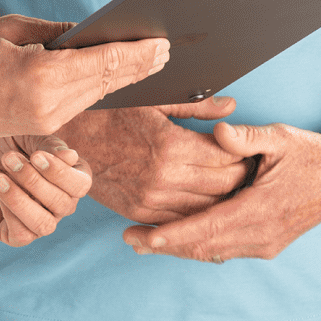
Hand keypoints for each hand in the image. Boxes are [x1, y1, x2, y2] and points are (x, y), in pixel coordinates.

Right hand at [0, 15, 168, 137]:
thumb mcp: (8, 30)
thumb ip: (54, 32)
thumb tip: (88, 32)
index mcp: (39, 76)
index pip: (102, 62)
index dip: (136, 54)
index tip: (161, 43)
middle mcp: (48, 104)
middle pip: (107, 82)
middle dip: (140, 67)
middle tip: (167, 51)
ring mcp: (46, 121)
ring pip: (98, 96)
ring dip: (126, 79)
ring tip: (151, 62)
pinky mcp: (42, 128)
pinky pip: (82, 104)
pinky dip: (103, 89)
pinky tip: (118, 79)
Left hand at [0, 135, 92, 246]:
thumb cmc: (2, 141)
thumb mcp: (26, 136)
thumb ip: (49, 146)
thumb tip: (71, 157)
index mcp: (69, 177)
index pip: (81, 185)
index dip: (61, 173)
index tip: (36, 155)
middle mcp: (58, 202)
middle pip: (63, 205)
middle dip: (33, 181)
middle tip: (8, 158)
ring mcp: (38, 220)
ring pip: (45, 225)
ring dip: (20, 200)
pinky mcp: (13, 233)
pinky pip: (22, 235)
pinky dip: (10, 212)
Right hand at [60, 98, 249, 223]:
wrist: (68, 138)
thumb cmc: (109, 112)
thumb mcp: (153, 100)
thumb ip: (195, 106)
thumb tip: (231, 107)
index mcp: (170, 146)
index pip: (227, 157)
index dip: (245, 154)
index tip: (252, 149)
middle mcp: (163, 178)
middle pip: (223, 186)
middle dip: (242, 177)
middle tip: (251, 169)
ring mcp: (150, 200)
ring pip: (206, 208)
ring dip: (224, 199)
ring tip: (235, 187)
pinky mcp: (139, 213)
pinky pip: (181, 221)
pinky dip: (199, 214)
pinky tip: (207, 202)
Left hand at [122, 120, 320, 261]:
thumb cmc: (311, 154)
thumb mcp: (279, 137)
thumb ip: (246, 137)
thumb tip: (218, 131)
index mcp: (260, 209)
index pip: (207, 228)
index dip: (172, 235)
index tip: (143, 236)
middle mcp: (262, 234)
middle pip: (203, 247)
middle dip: (165, 246)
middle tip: (130, 239)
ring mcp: (265, 243)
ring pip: (213, 252)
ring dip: (179, 249)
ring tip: (145, 242)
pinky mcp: (267, 244)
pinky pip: (226, 250)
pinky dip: (200, 246)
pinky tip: (179, 240)